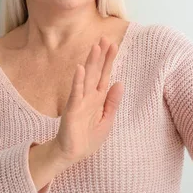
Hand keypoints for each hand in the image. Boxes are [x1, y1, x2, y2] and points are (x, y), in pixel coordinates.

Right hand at [53, 36, 123, 163]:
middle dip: (101, 56)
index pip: (104, 75)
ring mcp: (79, 101)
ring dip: (90, 63)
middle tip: (105, 38)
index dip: (109, 61)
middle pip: (96, 72)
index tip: (113, 45)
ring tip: (95, 47)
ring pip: (86, 78)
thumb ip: (112, 102)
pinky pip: (75, 93)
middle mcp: (89, 96)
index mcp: (98, 98)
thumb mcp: (107, 120)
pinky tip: (79, 68)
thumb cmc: (87, 138)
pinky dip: (77, 81)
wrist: (72, 154)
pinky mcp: (72, 110)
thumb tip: (120, 82)